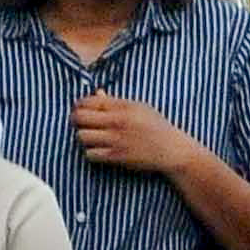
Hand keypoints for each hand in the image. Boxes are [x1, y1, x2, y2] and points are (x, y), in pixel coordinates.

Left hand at [72, 89, 193, 176]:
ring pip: (82, 136)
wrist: (172, 150)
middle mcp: (117, 121)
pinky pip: (90, 154)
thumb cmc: (157, 127)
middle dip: (76, 121)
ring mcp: (116, 139)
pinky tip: (100, 151)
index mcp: (123, 106)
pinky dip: (91, 153)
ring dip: (84, 137)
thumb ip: (115, 102)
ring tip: (92, 138)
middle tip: (81, 124)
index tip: (82, 110)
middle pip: (79, 118)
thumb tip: (97, 93)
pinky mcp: (116, 156)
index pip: (88, 101)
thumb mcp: (140, 108)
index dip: (79, 106)